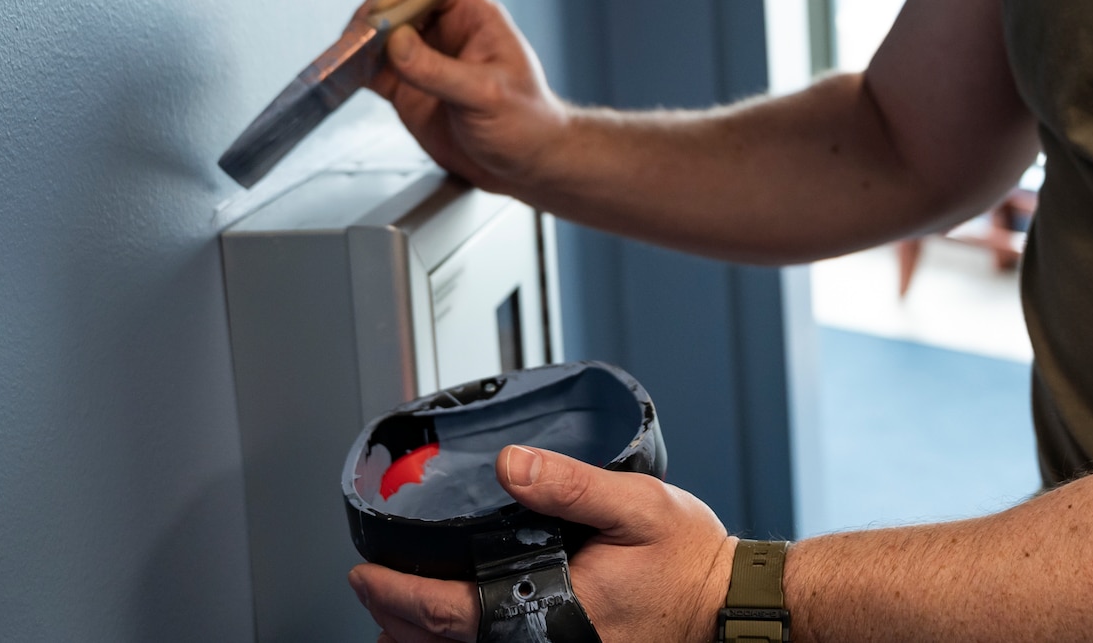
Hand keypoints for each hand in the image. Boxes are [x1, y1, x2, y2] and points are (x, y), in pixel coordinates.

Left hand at [348, 445, 735, 642]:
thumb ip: (570, 485)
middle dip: (396, 621)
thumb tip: (509, 466)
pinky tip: (454, 632)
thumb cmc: (686, 561)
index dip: (398, 594)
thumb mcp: (635, 507)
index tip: (365, 573)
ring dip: (424, 641)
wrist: (726, 605)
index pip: (449, 614)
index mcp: (551, 615)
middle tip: (368, 590)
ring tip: (393, 617)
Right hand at [359, 0, 571, 193]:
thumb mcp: (487, 95)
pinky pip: (373, 70)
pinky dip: (354, 70)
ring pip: (380, 36)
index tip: (385, 8)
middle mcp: (446, 32)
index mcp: (475, 18)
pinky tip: (345, 76)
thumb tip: (398, 44)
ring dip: (358, 43)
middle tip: (358, 38)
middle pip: (398, 4)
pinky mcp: (407, 88)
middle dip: (374, 16)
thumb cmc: (527, 123)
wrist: (526, 166)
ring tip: (345, 57)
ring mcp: (423, 60)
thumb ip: (439, 71)